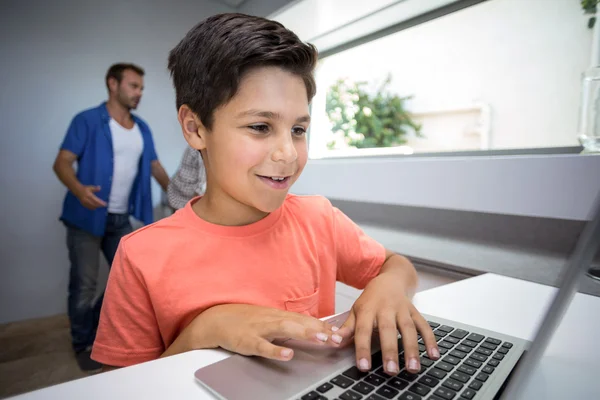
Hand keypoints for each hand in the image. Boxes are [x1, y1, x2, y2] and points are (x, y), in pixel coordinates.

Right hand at [76, 185, 106, 209]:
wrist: (77, 190)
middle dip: (99, 205)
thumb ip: (95, 188)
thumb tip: (100, 188)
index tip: (105, 204)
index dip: (100, 203)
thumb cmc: (85, 189)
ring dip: (96, 207)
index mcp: (89, 195)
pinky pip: (88, 207)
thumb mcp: (90, 187)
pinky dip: (92, 208)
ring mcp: (84, 202)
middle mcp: (86, 199)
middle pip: (94, 204)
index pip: (96, 200)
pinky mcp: (83, 204)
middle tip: (103, 205)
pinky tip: (95, 207)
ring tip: (100, 206)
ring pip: (91, 206)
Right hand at [183, 304, 342, 360]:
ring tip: (321, 339)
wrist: (215, 320)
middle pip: (299, 322)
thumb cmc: (243, 321)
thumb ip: (288, 325)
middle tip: (337, 337)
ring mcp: (259, 329)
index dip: (322, 326)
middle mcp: (271, 319)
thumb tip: (310, 330)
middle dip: (319, 329)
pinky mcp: (247, 340)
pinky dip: (275, 350)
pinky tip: (288, 354)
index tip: (339, 332)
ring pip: (285, 329)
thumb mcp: (268, 321)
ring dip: (304, 333)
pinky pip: (262, 346)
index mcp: (277, 316)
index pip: (304, 319)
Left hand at [337, 273, 439, 375]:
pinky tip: (433, 355)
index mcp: (367, 310)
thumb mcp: (356, 310)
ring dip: (412, 349)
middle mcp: (385, 308)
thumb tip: (333, 341)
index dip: (362, 349)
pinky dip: (430, 340)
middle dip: (390, 351)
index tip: (363, 367)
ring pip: (408, 328)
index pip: (363, 331)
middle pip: (388, 330)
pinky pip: (424, 325)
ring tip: (413, 368)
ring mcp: (402, 309)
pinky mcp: (415, 311)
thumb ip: (347, 327)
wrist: (390, 278)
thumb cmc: (371, 299)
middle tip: (391, 371)